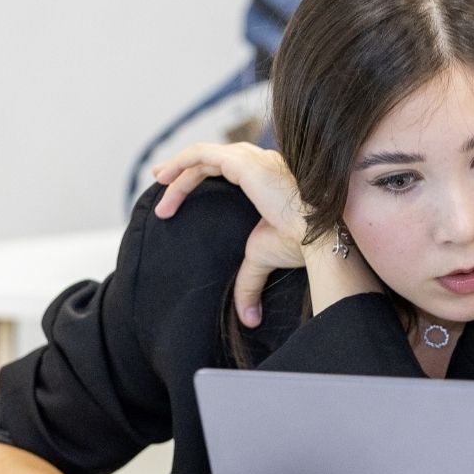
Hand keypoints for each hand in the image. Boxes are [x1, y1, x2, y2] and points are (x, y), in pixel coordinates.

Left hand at [150, 142, 315, 326]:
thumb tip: (248, 319)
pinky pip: (203, 154)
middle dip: (184, 166)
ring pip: (206, 156)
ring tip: (158, 184)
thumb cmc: (299, 244)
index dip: (203, 174)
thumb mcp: (263, 259)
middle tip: (160, 180)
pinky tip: (163, 180)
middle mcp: (264, 163)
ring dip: (178, 169)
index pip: (231, 168)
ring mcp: (255, 160)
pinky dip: (180, 163)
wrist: (316, 235)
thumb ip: (248, 281)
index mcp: (270, 178)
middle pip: (216, 157)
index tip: (177, 187)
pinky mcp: (244, 163)